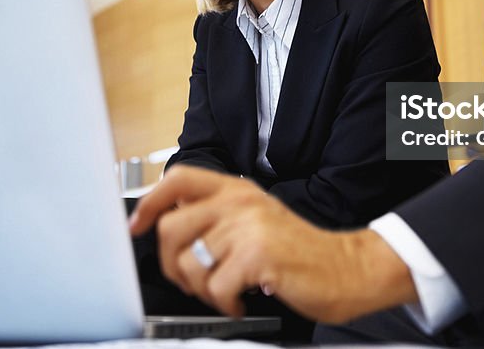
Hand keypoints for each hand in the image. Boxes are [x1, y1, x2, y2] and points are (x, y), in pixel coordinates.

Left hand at [129, 165, 417, 322]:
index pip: (178, 178)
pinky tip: (239, 301)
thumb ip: (219, 215)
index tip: (137, 226)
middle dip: (171, 264)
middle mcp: (241, 202)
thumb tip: (169, 226)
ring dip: (200, 289)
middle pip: (172, 227)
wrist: (346, 269)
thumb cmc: (301, 250)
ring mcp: (249, 227)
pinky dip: (223, 304)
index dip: (150, 203)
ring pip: (190, 263)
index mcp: (237, 189)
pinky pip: (214, 287)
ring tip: (222, 292)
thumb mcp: (257, 218)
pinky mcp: (258, 256)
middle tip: (189, 279)